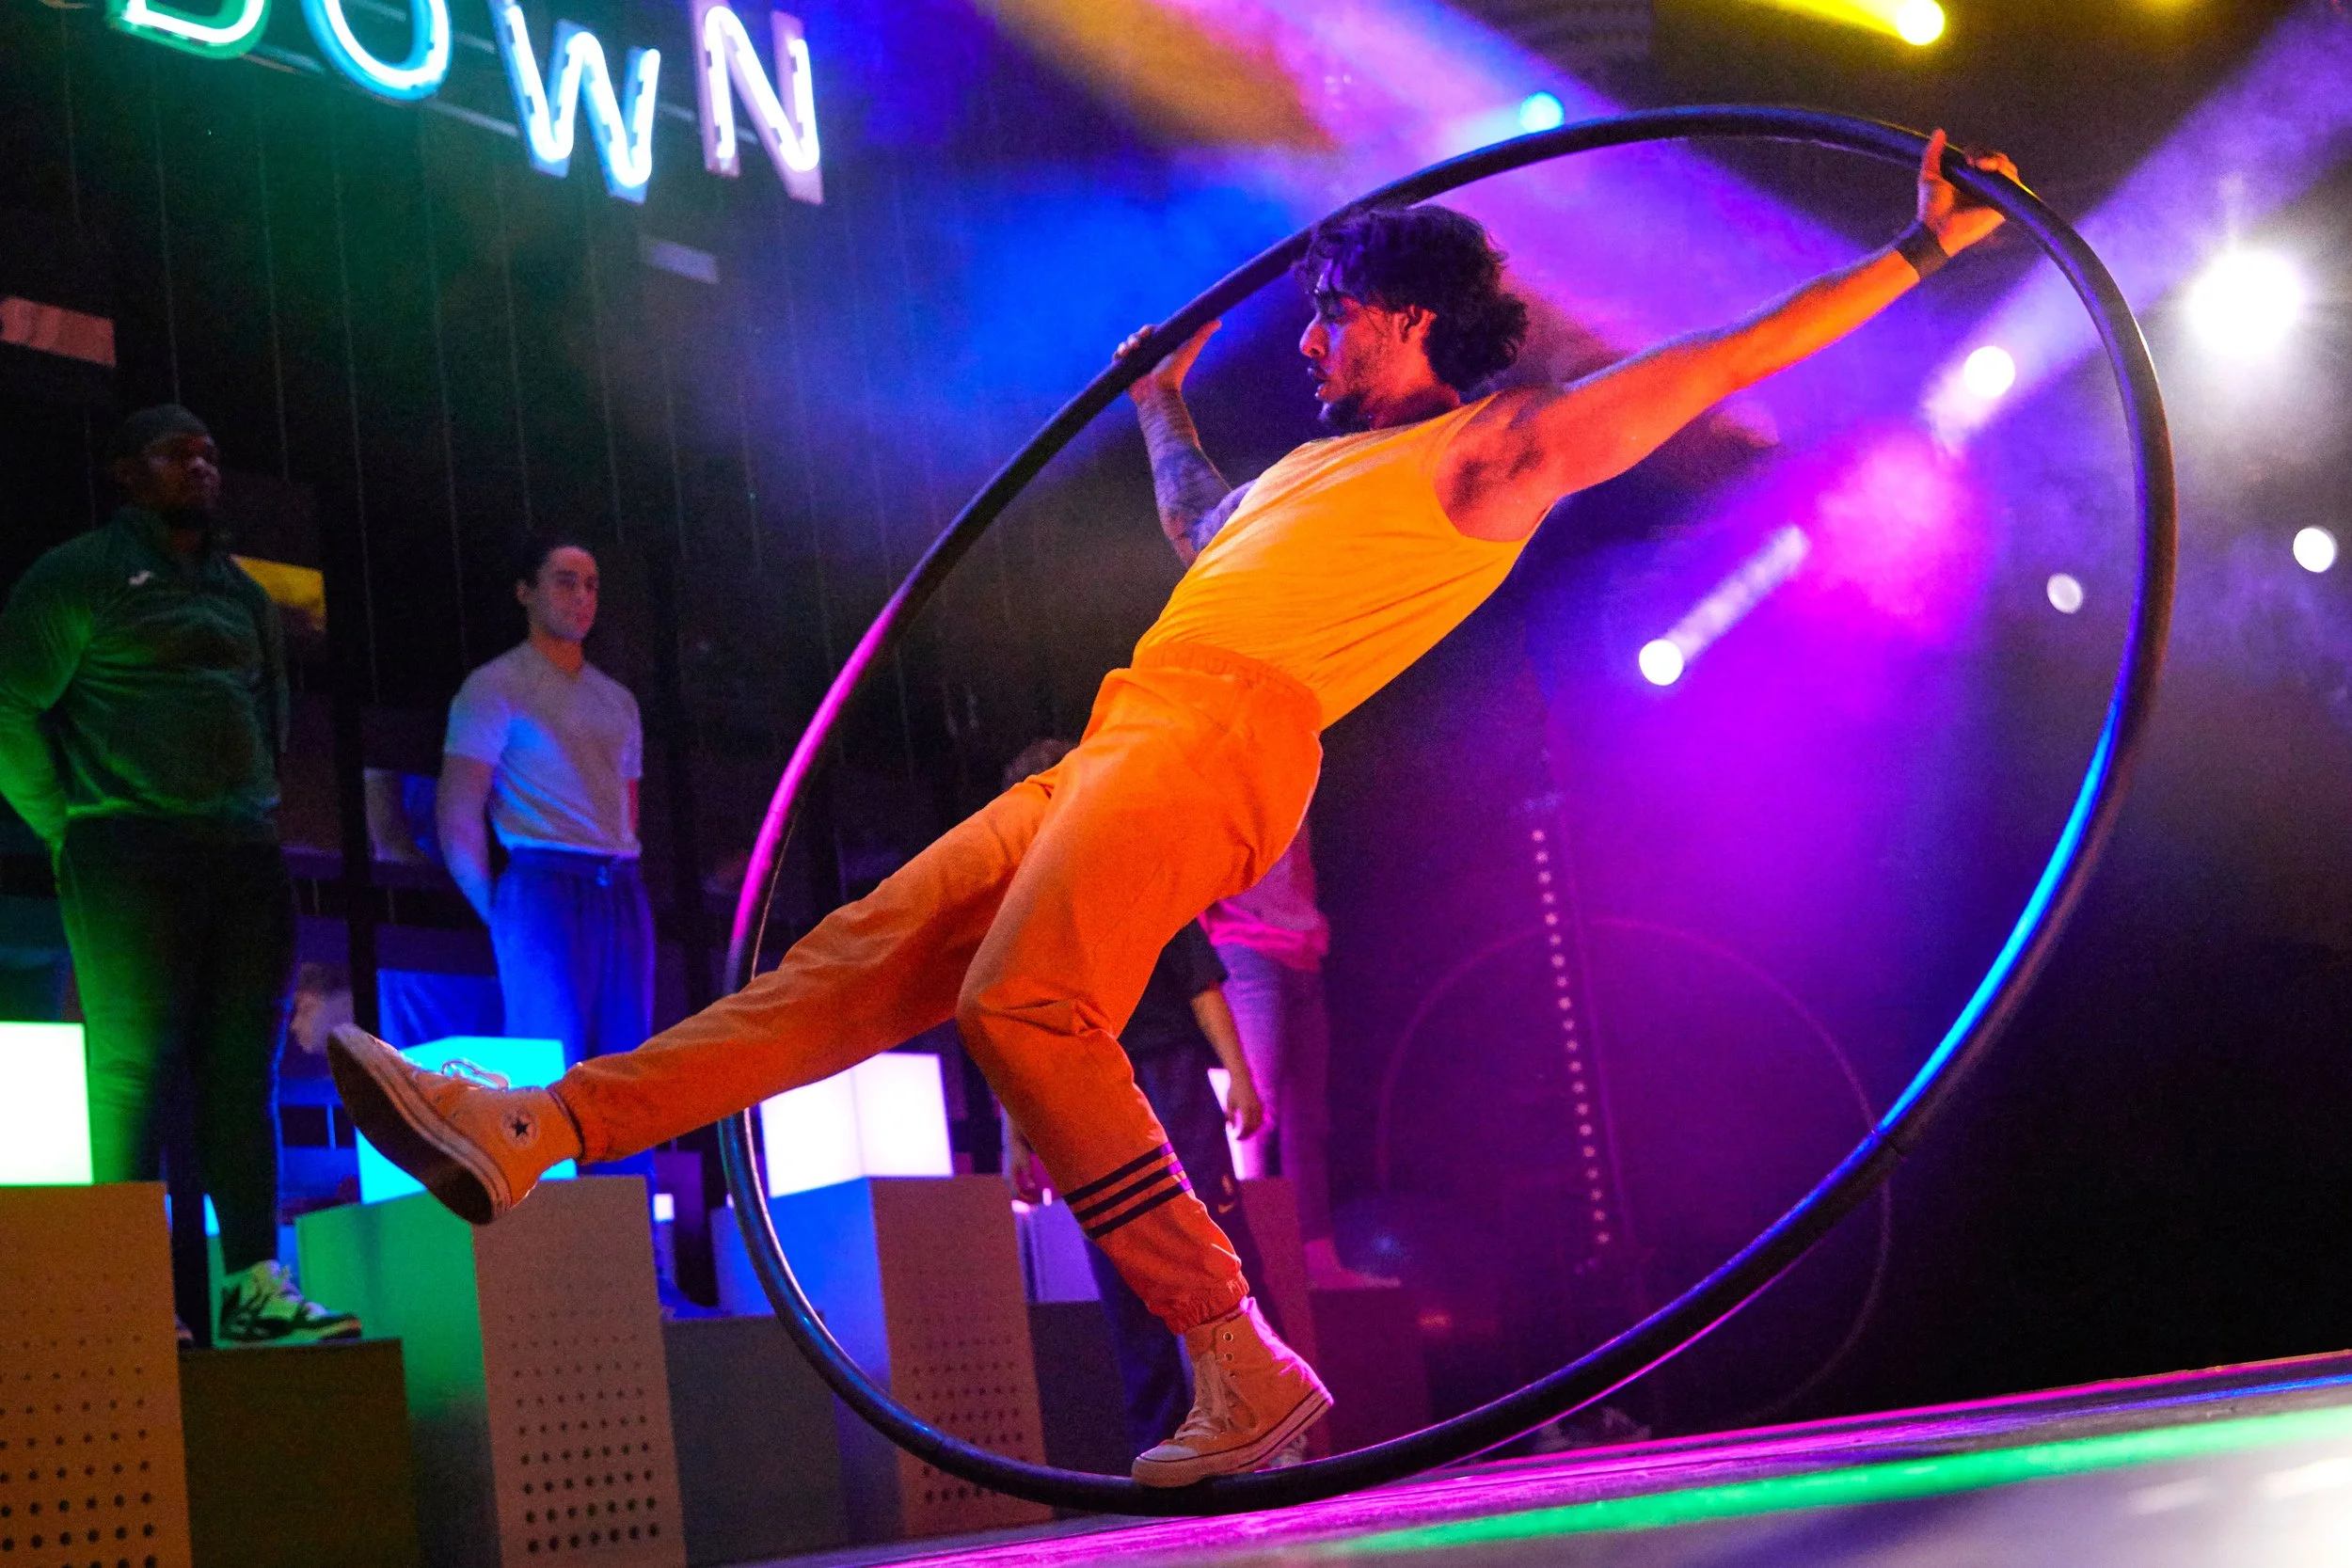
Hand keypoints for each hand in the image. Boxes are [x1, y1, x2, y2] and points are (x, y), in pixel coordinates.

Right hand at [1004, 1124, 1050, 1204]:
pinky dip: (1022, 1190)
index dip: (1026, 1200)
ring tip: (1034, 1200)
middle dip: (1025, 1201)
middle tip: (1035, 1207)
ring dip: (1024, 1196)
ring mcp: (1008, 1177)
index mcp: (1010, 1177)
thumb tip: (1031, 1187)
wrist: (1012, 1141)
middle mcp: (1007, 1179)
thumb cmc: (1019, 1151)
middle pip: (1015, 1195)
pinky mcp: (1010, 1174)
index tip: (1035, 1204)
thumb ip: (1028, 1176)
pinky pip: (1016, 1186)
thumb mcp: (1026, 1163)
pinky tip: (1030, 1191)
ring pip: (1015, 1191)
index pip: (1017, 1194)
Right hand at [1117, 319, 1218, 405]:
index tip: (1146, 332)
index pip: (1151, 332)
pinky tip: (1120, 356)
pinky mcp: (1126, 372)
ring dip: (1124, 345)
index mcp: (1161, 347)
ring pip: (1126, 346)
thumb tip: (1217, 321)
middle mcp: (1148, 354)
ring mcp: (1137, 363)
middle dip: (1134, 338)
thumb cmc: (1174, 375)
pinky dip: (1117, 355)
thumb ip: (1201, 336)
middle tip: (1137, 343)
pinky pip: (1117, 359)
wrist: (1158, 396)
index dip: (1147, 330)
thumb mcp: (1188, 352)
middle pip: (1136, 338)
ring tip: (1128, 351)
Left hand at [1224, 1073, 1264, 1139]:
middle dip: (1246, 1135)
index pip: (1246, 1126)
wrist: (1242, 1078)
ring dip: (1251, 1131)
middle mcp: (1255, 1107)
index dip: (1241, 1134)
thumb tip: (1232, 1129)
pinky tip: (1248, 1128)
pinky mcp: (1261, 1105)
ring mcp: (1259, 1106)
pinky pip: (1261, 1119)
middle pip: (1253, 1127)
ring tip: (1243, 1134)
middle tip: (1238, 1139)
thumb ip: (1231, 1116)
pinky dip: (1256, 1126)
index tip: (1235, 1138)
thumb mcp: (1229, 1103)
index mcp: (1246, 1107)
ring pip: (1259, 1124)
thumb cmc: (1233, 1090)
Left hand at [1917, 128, 2020, 255]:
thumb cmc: (1930, 206)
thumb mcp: (1929, 174)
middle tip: (1973, 162)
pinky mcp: (2003, 207)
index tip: (1966, 157)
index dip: (1978, 151)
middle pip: (1999, 160)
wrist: (1934, 228)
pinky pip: (2014, 186)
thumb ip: (1933, 153)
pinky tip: (1993, 173)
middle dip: (1989, 155)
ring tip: (1981, 166)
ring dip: (1998, 162)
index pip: (1985, 156)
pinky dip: (2007, 176)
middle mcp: (1986, 186)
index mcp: (1972, 178)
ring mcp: (1996, 196)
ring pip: (2008, 170)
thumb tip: (1940, 131)